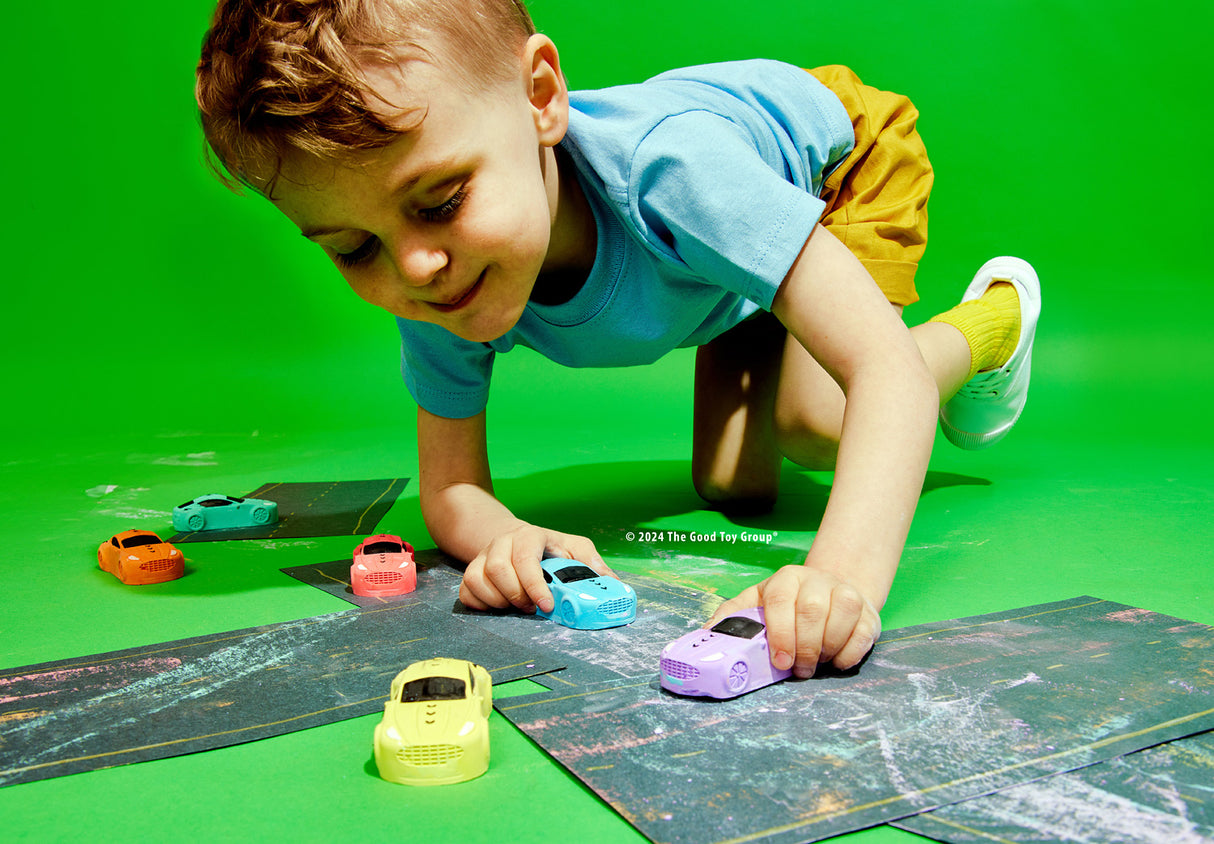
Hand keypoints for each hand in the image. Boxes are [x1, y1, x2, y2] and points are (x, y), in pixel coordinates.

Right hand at [458, 524, 609, 613]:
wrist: (515, 539)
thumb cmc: (549, 548)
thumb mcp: (575, 547)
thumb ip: (592, 562)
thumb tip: (613, 583)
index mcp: (528, 535)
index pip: (525, 557)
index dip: (534, 584)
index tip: (546, 606)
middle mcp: (501, 543)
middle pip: (498, 569)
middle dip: (516, 594)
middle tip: (531, 608)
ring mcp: (482, 557)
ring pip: (478, 579)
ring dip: (499, 601)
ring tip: (517, 607)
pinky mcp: (470, 571)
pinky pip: (466, 591)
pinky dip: (481, 604)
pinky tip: (499, 607)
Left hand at [707, 565, 880, 677]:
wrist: (829, 591)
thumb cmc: (787, 605)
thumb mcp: (757, 604)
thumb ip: (732, 617)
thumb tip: (705, 634)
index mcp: (785, 579)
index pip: (780, 601)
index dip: (780, 634)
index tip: (780, 662)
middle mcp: (817, 580)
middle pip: (811, 610)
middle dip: (803, 647)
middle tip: (799, 669)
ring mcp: (845, 592)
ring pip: (842, 616)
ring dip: (827, 648)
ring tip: (817, 663)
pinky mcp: (868, 612)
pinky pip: (864, 632)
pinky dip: (850, 653)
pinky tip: (837, 661)